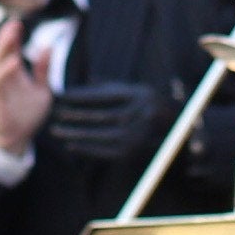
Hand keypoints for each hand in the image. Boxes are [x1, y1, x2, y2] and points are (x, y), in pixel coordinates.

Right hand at [0, 17, 57, 163]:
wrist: (15, 139)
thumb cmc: (25, 114)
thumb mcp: (41, 89)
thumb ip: (43, 70)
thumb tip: (48, 47)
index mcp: (11, 72)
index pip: (11, 49)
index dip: (14, 35)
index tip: (21, 20)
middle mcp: (2, 76)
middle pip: (1, 52)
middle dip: (7, 37)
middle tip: (15, 22)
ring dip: (3, 47)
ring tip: (11, 33)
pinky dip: (4, 70)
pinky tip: (14, 60)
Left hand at [36, 80, 175, 163]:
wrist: (178, 132)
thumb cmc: (150, 107)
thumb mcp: (137, 90)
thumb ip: (112, 88)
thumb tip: (87, 82)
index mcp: (140, 94)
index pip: (105, 95)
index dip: (82, 95)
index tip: (63, 95)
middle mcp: (141, 114)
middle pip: (102, 115)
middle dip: (77, 114)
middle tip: (57, 113)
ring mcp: (139, 135)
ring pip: (102, 135)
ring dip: (77, 133)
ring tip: (57, 130)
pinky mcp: (134, 151)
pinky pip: (106, 151)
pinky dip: (86, 149)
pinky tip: (71, 145)